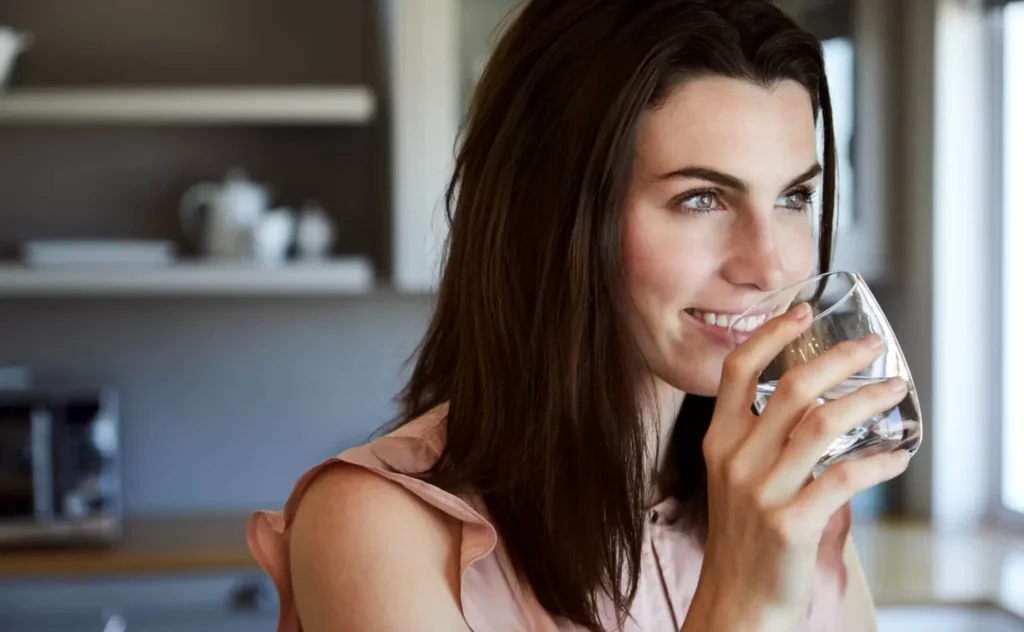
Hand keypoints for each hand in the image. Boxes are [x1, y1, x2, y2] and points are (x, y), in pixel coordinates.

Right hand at [683, 304, 909, 631]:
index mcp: (719, 441)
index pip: (737, 371)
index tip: (802, 312)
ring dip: (867, 400)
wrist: (737, 599)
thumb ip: (762, 440)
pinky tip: (896, 456)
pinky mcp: (790, 523)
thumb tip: (819, 404)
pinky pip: (844, 478)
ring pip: (822, 425)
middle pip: (791, 388)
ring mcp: (761, 491)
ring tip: (895, 390)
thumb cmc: (744, 536)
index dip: (771, 335)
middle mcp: (736, 459)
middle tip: (872, 347)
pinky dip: (878, 462)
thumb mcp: (734, 478)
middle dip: (839, 359)